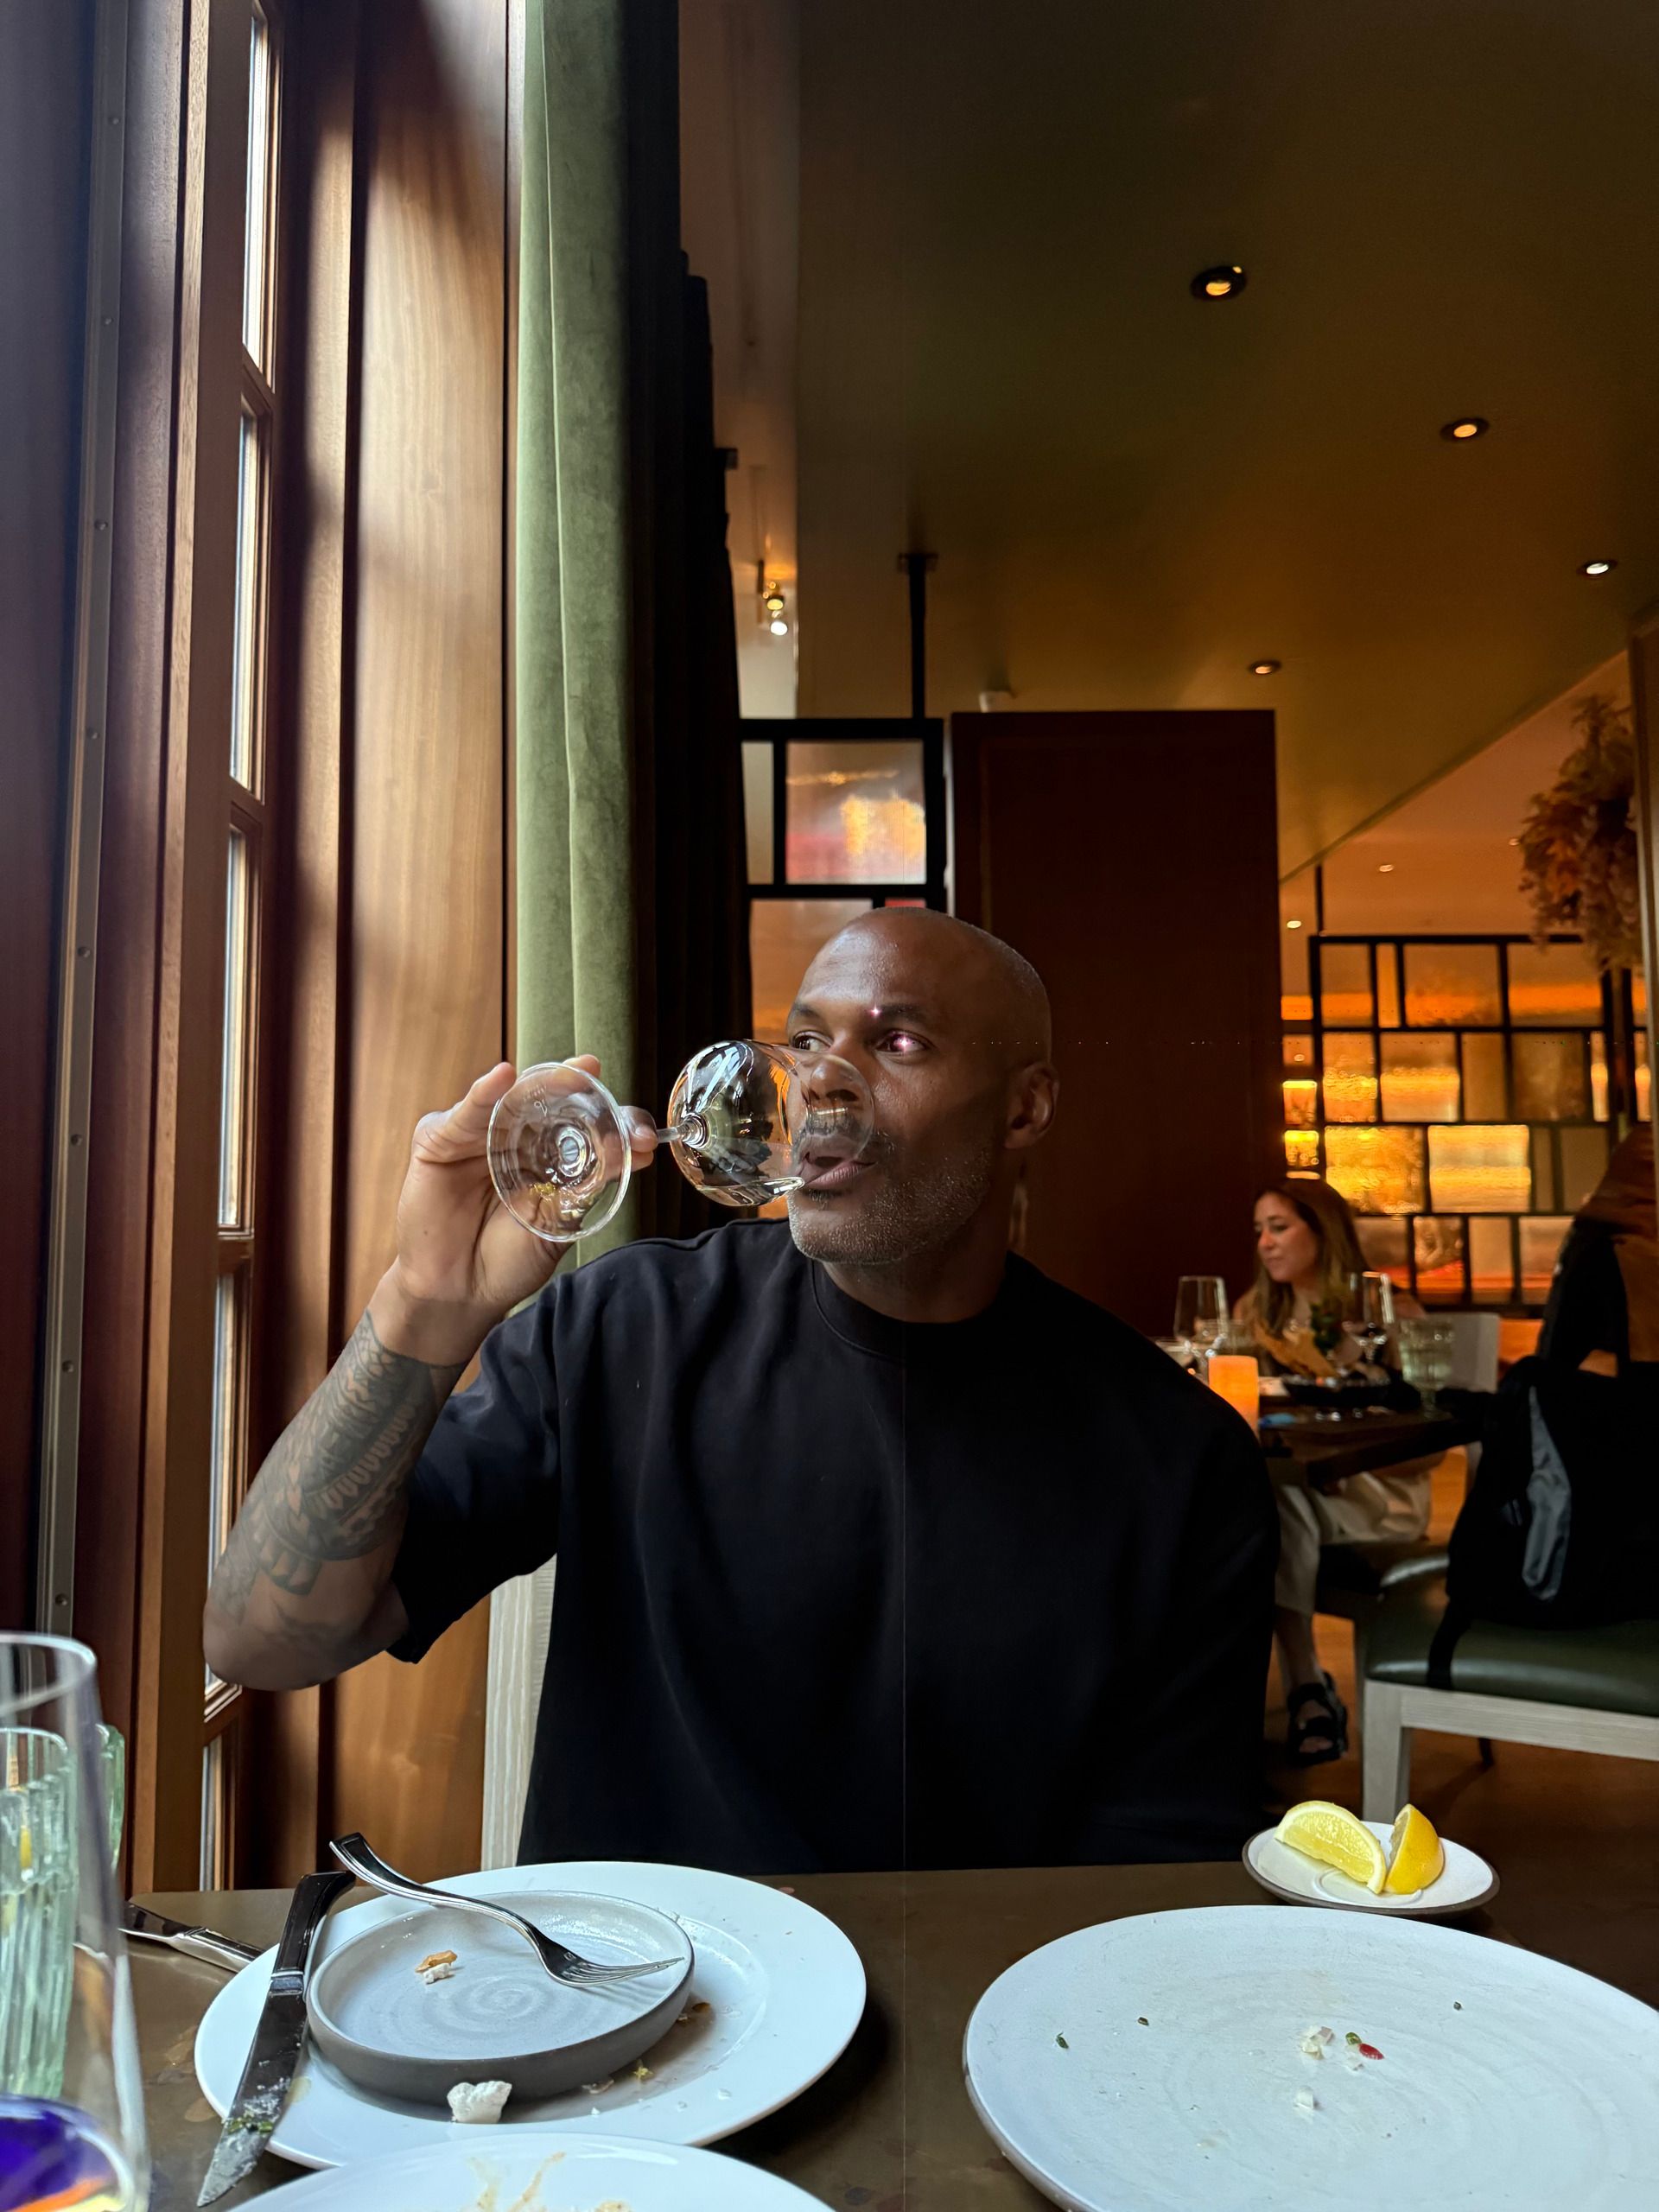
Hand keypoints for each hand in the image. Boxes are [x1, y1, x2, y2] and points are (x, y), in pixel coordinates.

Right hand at [374, 1059, 655, 1362]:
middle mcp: (514, 1140)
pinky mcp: (439, 1141)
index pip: (582, 1127)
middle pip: (547, 1103)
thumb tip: (640, 1152)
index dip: (611, 1123)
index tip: (642, 1136)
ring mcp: (477, 1137)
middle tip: (599, 1079)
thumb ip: (590, 1183)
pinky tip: (502, 1077)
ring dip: (540, 1084)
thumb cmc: (508, 1260)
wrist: (459, 1294)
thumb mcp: (559, 1221)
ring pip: (509, 1101)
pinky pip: (464, 1113)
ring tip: (570, 1074)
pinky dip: (483, 1093)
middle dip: (577, 1090)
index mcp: (547, 1157)